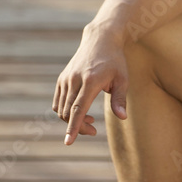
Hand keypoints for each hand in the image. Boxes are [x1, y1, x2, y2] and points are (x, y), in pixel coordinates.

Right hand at [53, 26, 128, 144]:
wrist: (100, 39)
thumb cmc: (115, 61)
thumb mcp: (122, 79)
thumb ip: (120, 99)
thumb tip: (122, 118)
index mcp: (90, 81)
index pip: (78, 109)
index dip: (73, 127)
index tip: (68, 142)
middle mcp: (74, 80)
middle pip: (69, 113)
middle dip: (78, 127)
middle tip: (94, 131)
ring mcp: (66, 79)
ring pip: (62, 109)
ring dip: (72, 120)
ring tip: (90, 119)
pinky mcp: (62, 79)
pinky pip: (58, 102)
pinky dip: (66, 111)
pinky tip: (80, 110)